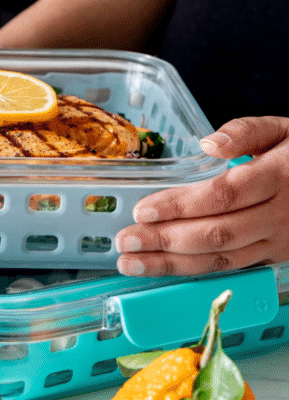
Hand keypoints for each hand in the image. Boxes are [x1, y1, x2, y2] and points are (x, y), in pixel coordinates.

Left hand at [115, 116, 288, 275]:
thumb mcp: (284, 128)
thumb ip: (246, 131)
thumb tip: (208, 143)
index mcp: (279, 176)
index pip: (224, 196)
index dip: (181, 205)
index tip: (143, 209)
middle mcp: (280, 215)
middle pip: (217, 233)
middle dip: (165, 241)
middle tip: (126, 242)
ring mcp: (278, 242)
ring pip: (222, 259)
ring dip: (172, 264)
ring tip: (132, 263)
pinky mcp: (275, 258)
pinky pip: (231, 268)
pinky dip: (194, 272)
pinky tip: (164, 268)